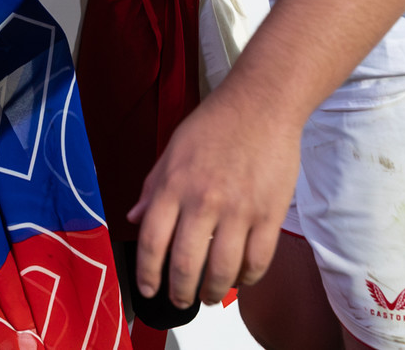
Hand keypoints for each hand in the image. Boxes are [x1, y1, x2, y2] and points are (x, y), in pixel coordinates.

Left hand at [129, 90, 301, 307]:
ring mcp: (239, 210)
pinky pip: (258, 261)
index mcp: (173, 185)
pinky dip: (247, 279)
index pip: (152, 242)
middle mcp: (203, 200)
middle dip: (178, 293)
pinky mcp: (270, 214)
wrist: (261, 104)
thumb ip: (152, 187)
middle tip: (179, 300)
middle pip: (185, 265)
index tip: (149, 287)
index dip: (147, 274)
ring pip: (222, 271)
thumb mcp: (172, 150)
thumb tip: (134, 217)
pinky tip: (240, 279)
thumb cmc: (215, 123)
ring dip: (212, 292)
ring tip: (208, 296)